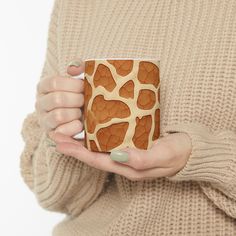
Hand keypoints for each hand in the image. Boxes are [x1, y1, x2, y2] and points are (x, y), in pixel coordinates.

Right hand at [35, 59, 84, 135]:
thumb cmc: (80, 94)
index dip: (73, 85)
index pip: (54, 82)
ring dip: (76, 114)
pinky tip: (81, 124)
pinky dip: (75, 127)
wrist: (81, 117)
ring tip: (82, 112)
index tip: (84, 86)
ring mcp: (44, 120)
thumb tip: (72, 69)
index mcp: (44, 87)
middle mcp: (40, 103)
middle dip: (77, 100)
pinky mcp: (51, 134)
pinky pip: (62, 131)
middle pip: (58, 99)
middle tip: (85, 100)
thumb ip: (78, 68)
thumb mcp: (79, 79)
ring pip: (59, 115)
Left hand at [48, 131, 191, 180]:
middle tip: (57, 134)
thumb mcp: (163, 155)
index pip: (98, 161)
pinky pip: (111, 141)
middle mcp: (125, 162)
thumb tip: (117, 155)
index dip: (78, 153)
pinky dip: (98, 135)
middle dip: (75, 146)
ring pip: (101, 148)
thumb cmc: (179, 153)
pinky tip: (93, 127)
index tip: (60, 143)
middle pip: (95, 155)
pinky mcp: (133, 144)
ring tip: (69, 130)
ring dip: (84, 140)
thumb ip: (141, 158)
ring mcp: (128, 153)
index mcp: (129, 167)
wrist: (191, 150)